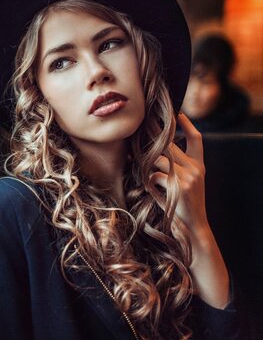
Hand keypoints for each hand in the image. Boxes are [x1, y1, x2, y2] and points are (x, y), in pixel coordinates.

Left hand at [148, 113, 208, 234]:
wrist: (193, 226)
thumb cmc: (184, 204)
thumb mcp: (186, 183)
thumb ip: (176, 167)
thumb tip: (153, 152)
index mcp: (200, 165)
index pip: (197, 139)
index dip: (188, 124)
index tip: (178, 113)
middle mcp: (196, 168)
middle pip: (171, 146)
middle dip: (154, 141)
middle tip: (139, 134)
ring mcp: (188, 176)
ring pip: (160, 159)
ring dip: (148, 164)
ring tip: (141, 168)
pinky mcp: (178, 186)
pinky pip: (155, 174)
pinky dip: (149, 180)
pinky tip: (151, 188)